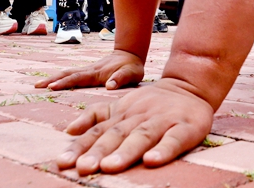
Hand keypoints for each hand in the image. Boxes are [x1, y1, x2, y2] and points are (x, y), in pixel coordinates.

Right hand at [36, 49, 144, 91]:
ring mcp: (88, 70)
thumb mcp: (131, 74)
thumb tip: (109, 86)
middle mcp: (89, 70)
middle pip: (67, 74)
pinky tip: (53, 82)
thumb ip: (121, 79)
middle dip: (52, 80)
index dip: (64, 83)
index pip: (77, 78)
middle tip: (36, 86)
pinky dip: (60, 78)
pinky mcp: (88, 71)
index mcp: (97, 73)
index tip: (51, 87)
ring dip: (53, 78)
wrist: (130, 54)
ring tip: (38, 85)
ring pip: (67, 73)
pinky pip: (71, 74)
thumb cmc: (132, 67)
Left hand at [55, 79, 213, 174]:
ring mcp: (162, 121)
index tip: (63, 162)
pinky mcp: (185, 127)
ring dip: (125, 152)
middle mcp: (139, 117)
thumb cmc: (152, 102)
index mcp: (122, 113)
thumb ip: (96, 115)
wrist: (190, 86)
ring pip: (142, 136)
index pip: (97, 131)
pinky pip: (174, 140)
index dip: (80, 146)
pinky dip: (163, 150)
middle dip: (98, 151)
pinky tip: (151, 162)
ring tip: (110, 167)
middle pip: (116, 134)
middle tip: (83, 167)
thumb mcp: (121, 104)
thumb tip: (69, 130)